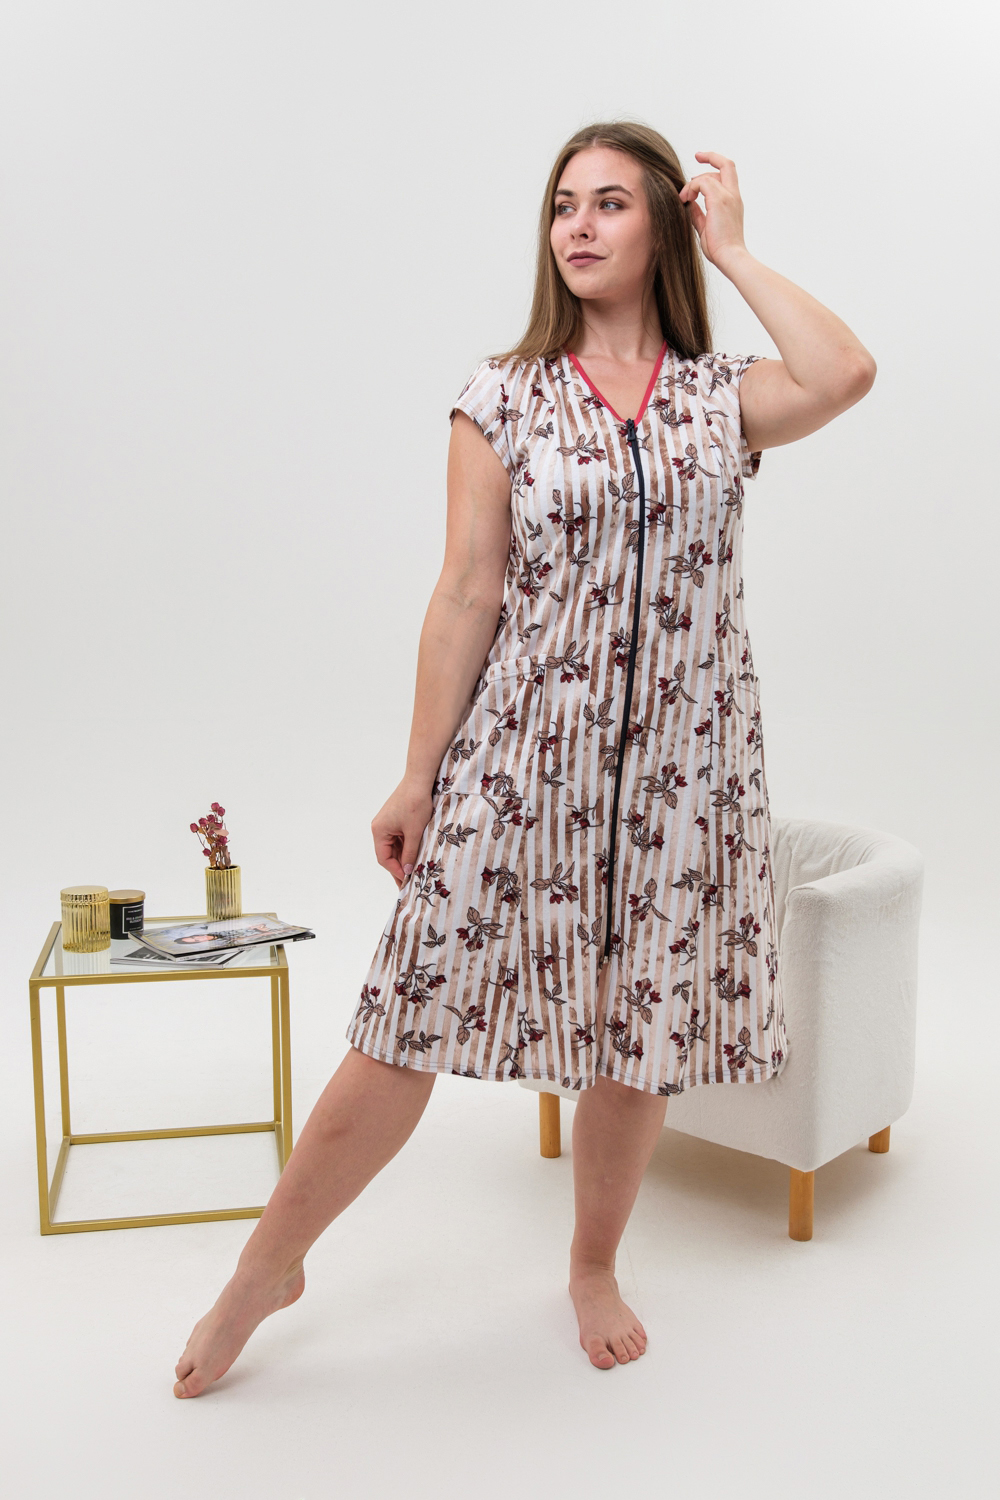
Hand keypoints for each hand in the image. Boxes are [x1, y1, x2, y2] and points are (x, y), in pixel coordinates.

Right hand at [371, 778, 434, 887]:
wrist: (420, 780)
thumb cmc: (416, 803)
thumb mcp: (414, 833)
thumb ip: (410, 853)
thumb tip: (406, 871)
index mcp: (379, 831)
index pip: (384, 858)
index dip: (395, 871)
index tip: (407, 881)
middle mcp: (380, 828)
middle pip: (387, 853)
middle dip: (399, 866)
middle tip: (409, 883)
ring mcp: (387, 823)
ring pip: (394, 846)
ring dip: (404, 857)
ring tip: (414, 871)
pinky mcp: (396, 819)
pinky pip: (399, 838)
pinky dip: (407, 847)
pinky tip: (416, 856)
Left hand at [678, 152, 747, 270]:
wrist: (730, 257)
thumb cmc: (720, 249)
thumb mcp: (706, 227)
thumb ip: (698, 213)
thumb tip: (689, 204)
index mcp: (734, 202)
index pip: (728, 174)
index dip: (716, 164)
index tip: (702, 159)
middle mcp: (734, 196)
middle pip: (727, 164)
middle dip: (711, 156)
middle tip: (696, 156)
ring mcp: (728, 197)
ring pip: (710, 174)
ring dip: (694, 182)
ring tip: (685, 197)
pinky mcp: (720, 200)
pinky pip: (703, 182)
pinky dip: (692, 187)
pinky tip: (685, 199)